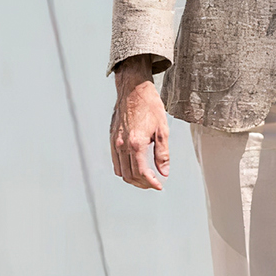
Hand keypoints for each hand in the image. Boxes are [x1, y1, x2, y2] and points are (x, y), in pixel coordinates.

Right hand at [110, 55, 169, 189]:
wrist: (133, 89)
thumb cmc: (150, 106)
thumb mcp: (162, 129)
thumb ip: (163, 153)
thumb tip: (164, 172)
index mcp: (136, 143)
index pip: (142, 173)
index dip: (151, 183)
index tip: (159, 186)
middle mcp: (122, 145)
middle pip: (129, 175)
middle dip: (142, 183)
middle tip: (154, 183)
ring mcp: (115, 142)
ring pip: (120, 171)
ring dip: (132, 178)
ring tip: (145, 178)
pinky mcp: (111, 138)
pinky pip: (115, 161)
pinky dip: (123, 169)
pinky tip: (133, 167)